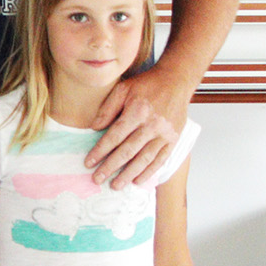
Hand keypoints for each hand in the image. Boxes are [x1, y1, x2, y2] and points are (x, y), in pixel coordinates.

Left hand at [84, 66, 188, 188]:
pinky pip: (160, 159)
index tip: (88, 163)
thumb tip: (94, 128)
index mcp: (137, 111)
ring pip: (144, 159)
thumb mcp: (123, 89)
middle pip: (128, 151)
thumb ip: (107, 109)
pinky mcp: (174, 139)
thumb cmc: (147, 84)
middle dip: (110, 167)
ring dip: (128, 174)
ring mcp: (165, 134)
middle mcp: (152, 125)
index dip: (100, 151)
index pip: (115, 136)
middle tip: (97, 179)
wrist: (176, 81)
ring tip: (115, 185)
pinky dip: (149, 172)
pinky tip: (137, 180)